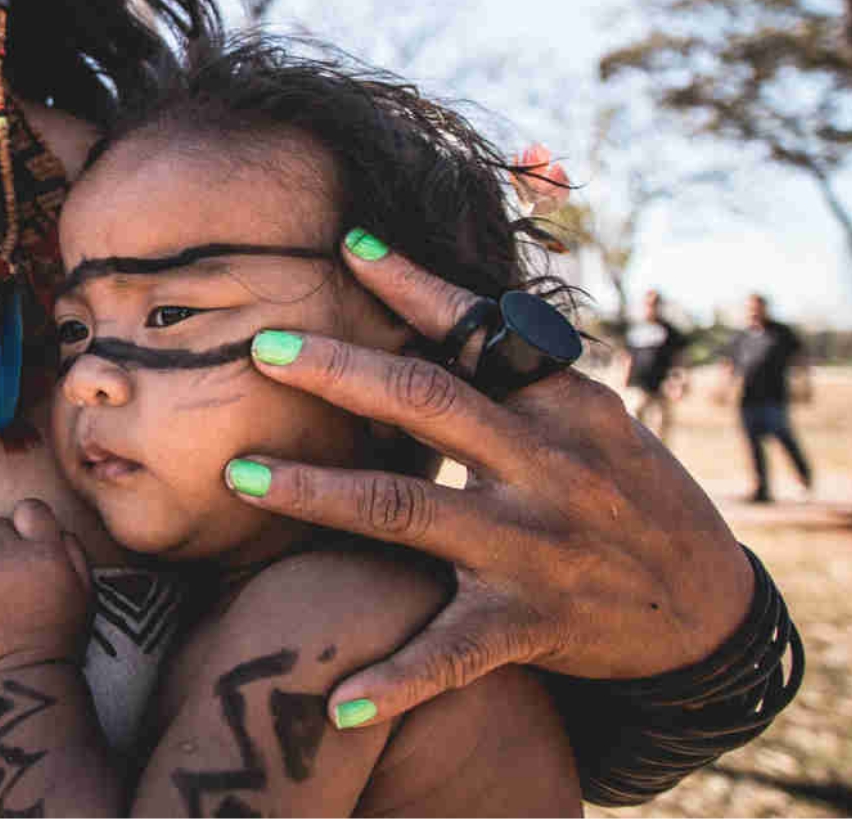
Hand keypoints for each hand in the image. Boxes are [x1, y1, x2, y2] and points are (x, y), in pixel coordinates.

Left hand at [0, 499, 92, 678]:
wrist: (20, 676)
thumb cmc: (59, 635)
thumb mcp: (86, 592)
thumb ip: (73, 550)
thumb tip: (54, 527)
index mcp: (45, 552)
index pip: (29, 508)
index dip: (30, 525)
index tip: (29, 544)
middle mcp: (6, 554)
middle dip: (2, 544)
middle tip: (8, 574)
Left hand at [226, 234, 754, 728]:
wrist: (706, 608)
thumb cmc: (622, 489)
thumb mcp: (588, 417)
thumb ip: (511, 372)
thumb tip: (424, 296)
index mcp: (560, 405)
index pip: (480, 334)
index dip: (414, 288)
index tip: (347, 247)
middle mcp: (547, 467)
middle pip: (429, 404)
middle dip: (340, 374)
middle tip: (261, 350)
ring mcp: (534, 547)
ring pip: (408, 511)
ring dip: (318, 495)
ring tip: (241, 477)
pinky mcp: (529, 624)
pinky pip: (450, 653)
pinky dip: (395, 679)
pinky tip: (337, 698)